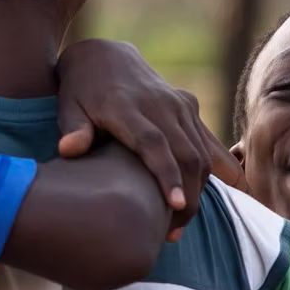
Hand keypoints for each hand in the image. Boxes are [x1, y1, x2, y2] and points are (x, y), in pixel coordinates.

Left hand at [56, 40, 211, 241]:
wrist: (105, 55)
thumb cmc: (81, 90)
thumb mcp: (68, 105)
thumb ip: (72, 128)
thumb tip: (70, 150)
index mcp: (127, 106)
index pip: (153, 143)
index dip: (166, 174)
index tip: (174, 205)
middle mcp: (159, 104)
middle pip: (185, 153)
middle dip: (187, 197)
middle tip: (172, 233)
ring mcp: (178, 105)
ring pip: (201, 152)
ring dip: (199, 190)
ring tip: (180, 225)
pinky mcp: (189, 107)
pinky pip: (209, 142)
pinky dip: (216, 170)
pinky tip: (221, 196)